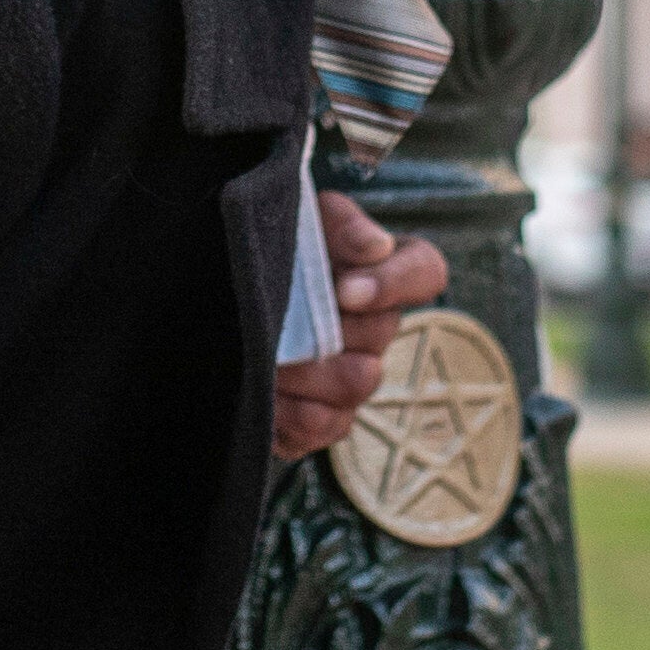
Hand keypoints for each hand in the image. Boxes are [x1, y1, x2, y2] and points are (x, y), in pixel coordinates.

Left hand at [273, 191, 449, 459]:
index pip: (424, 271)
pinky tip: (264, 392)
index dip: (393, 284)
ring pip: (355, 385)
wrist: (225, 296)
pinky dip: (290, 413)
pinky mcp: (325, 419)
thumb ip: (341, 225)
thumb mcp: (303, 221)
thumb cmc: (274, 253)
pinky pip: (325, 427)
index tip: (345, 290)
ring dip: (305, 372)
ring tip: (265, 356)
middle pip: (379, 337)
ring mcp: (355, 377)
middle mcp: (378, 328)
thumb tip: (374, 248)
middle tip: (278, 323)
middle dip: (327, 330)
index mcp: (383, 271)